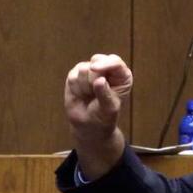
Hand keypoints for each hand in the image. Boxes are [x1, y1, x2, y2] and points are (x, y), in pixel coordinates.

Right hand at [64, 54, 132, 177]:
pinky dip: (75, 87)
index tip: (100, 71)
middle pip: (98, 62)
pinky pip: (72, 75)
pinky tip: (79, 95)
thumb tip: (99, 81)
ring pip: (83, 68)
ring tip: (87, 98)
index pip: (115, 62)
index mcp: (120, 77)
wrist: (88, 130)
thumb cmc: (103, 120)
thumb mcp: (110, 110)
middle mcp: (105, 72)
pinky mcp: (75, 78)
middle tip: (94, 91)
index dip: (108, 64)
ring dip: (84, 85)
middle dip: (94, 76)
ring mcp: (90, 74)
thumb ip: (106, 94)